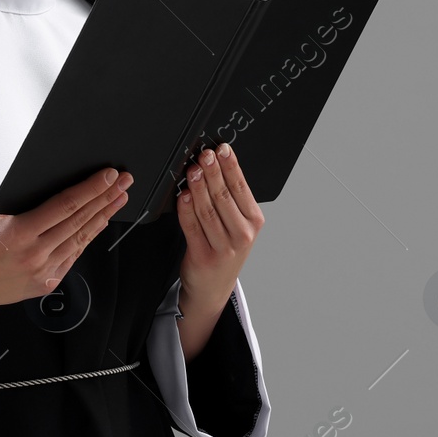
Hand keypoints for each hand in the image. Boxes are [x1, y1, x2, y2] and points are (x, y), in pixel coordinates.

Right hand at [0, 168, 131, 336]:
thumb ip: (22, 201)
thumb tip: (51, 184)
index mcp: (20, 232)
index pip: (66, 205)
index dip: (91, 188)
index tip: (108, 175)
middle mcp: (35, 254)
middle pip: (80, 220)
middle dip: (106, 198)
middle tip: (124, 182)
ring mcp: (42, 272)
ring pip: (80, 239)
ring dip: (102, 217)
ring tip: (118, 200)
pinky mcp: (45, 284)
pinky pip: (72, 258)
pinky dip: (85, 239)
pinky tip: (97, 225)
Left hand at [176, 143, 263, 302]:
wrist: (214, 287)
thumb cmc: (226, 250)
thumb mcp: (238, 226)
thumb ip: (231, 200)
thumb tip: (217, 165)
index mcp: (254, 222)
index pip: (241, 188)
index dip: (230, 166)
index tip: (221, 149)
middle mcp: (242, 234)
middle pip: (224, 196)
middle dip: (212, 172)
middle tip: (204, 155)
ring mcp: (223, 247)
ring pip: (207, 210)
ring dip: (198, 187)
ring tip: (192, 170)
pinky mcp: (203, 256)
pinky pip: (192, 226)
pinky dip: (186, 208)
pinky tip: (183, 195)